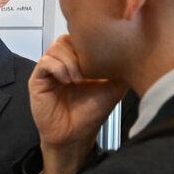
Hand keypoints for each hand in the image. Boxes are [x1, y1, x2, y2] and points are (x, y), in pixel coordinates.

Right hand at [29, 35, 127, 173]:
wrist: (75, 135)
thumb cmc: (90, 115)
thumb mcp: (113, 87)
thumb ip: (120, 68)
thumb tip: (135, 52)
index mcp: (79, 62)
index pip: (80, 38)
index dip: (90, 43)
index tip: (101, 56)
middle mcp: (63, 64)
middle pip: (67, 38)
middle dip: (80, 51)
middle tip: (89, 69)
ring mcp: (50, 71)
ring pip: (56, 47)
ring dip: (70, 61)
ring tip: (79, 79)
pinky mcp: (38, 79)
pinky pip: (45, 62)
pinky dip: (59, 69)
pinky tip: (68, 81)